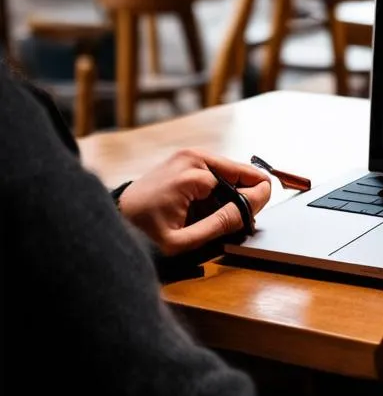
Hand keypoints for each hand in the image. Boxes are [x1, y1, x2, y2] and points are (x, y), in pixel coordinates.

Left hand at [117, 149, 271, 256]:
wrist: (112, 221)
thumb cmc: (143, 233)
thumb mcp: (184, 240)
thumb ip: (224, 222)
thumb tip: (258, 199)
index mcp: (192, 173)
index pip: (246, 182)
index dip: (251, 205)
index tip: (247, 223)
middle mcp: (192, 156)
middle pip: (240, 174)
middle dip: (242, 197)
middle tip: (232, 222)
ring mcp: (187, 155)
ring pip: (229, 174)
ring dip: (230, 195)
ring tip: (215, 217)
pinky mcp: (183, 159)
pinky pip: (215, 172)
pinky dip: (217, 190)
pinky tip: (206, 209)